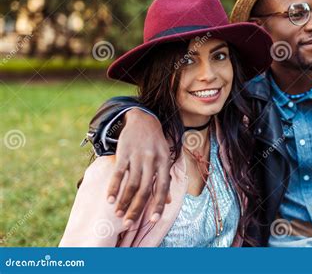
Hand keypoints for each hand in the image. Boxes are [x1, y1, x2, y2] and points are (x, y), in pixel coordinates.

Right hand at [107, 108, 171, 226]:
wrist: (143, 119)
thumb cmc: (155, 143)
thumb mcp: (165, 157)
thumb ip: (165, 178)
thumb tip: (169, 201)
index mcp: (164, 162)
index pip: (162, 187)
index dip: (158, 204)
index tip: (153, 220)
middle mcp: (152, 159)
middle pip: (145, 189)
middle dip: (136, 209)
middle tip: (128, 224)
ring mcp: (137, 156)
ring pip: (131, 184)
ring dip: (124, 202)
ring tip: (118, 214)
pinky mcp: (124, 152)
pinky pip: (119, 174)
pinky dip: (114, 188)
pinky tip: (110, 200)